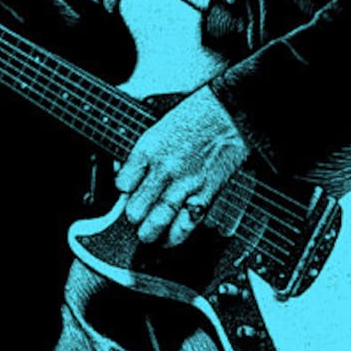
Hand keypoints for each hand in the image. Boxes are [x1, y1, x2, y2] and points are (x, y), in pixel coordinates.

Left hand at [114, 86, 248, 246]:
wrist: (228, 113)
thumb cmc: (198, 114)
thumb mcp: (160, 125)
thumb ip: (145, 151)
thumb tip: (133, 171)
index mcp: (148, 148)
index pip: (122, 183)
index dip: (124, 192)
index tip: (128, 194)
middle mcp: (163, 168)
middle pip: (136, 207)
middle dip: (134, 216)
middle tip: (137, 217)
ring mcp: (184, 183)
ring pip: (157, 221)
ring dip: (149, 232)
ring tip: (147, 234)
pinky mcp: (205, 193)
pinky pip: (185, 223)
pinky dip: (175, 235)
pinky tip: (170, 238)